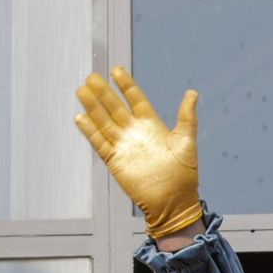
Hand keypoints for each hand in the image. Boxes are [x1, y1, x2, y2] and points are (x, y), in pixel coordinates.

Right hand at [73, 67, 202, 237]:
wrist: (174, 202)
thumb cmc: (184, 174)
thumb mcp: (186, 141)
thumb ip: (187, 117)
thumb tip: (192, 93)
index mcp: (152, 126)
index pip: (136, 100)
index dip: (126, 86)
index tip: (117, 70)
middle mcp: (135, 133)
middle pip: (115, 108)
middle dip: (104, 92)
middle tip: (91, 76)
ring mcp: (124, 146)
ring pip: (104, 122)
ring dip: (93, 107)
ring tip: (82, 90)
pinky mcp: (115, 161)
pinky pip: (100, 143)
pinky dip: (90, 131)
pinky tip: (80, 117)